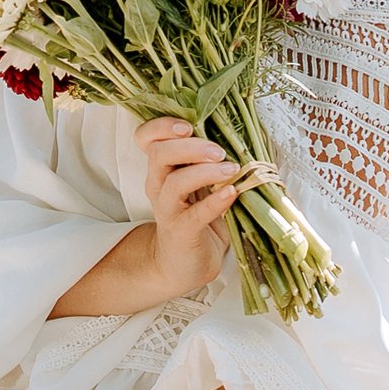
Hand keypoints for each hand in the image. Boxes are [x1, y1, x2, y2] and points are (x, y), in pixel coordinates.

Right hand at [136, 117, 237, 300]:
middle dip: (191, 146)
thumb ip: (209, 160)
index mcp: (162, 168)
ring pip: (175, 182)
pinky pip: (195, 214)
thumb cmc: (196, 217)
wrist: (183, 264)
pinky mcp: (181, 232)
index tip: (188, 125)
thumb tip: (242, 134)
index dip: (161, 126)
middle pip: (160, 153)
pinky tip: (232, 193)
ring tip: (231, 170)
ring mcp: (167, 209)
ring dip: (205, 171)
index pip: (146, 138)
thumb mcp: (200, 184)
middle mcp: (158, 185)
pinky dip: (215, 201)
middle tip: (218, 151)